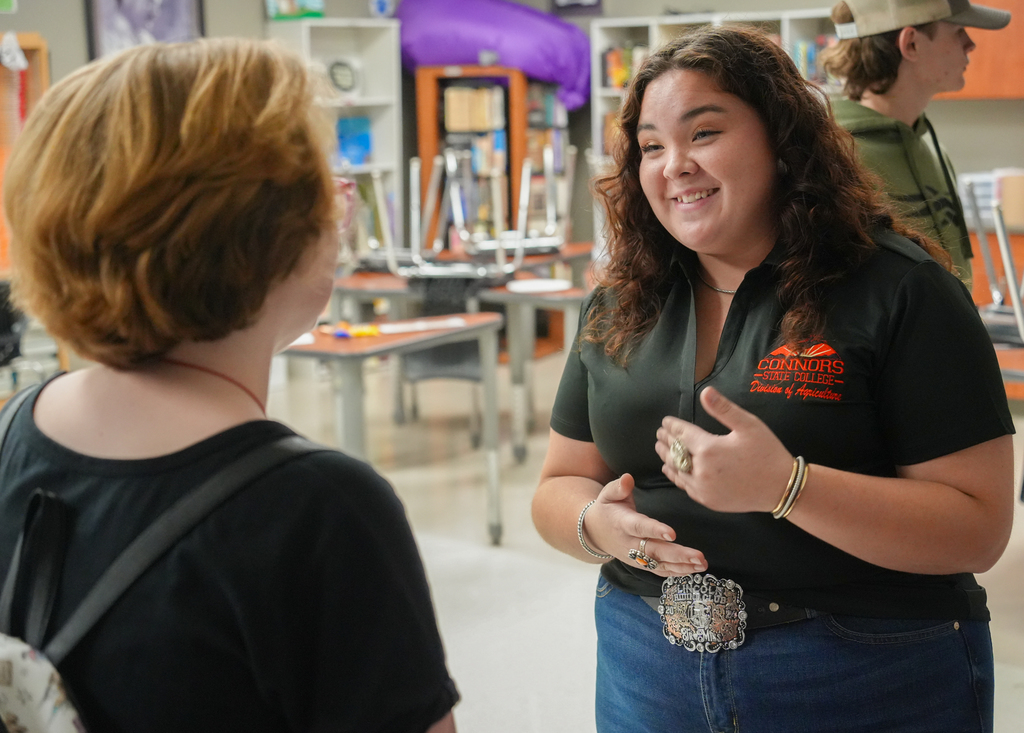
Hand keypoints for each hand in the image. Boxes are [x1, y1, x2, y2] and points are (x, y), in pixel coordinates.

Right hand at [585, 472, 706, 577]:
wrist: (595, 532)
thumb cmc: (607, 509)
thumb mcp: (607, 494)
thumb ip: (619, 487)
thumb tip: (628, 478)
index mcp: (623, 523)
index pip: (640, 527)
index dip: (655, 530)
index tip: (672, 534)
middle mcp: (630, 543)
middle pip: (654, 551)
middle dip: (678, 555)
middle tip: (698, 556)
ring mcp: (635, 557)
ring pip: (659, 564)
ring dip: (682, 566)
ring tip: (702, 564)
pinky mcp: (641, 564)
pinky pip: (659, 571)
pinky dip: (676, 572)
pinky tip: (693, 570)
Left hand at [655, 386, 793, 512]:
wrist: (781, 488)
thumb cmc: (767, 453)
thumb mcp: (749, 425)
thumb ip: (723, 409)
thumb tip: (705, 392)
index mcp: (709, 449)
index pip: (682, 434)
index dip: (672, 426)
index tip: (665, 421)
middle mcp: (701, 470)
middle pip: (675, 452)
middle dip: (666, 441)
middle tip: (659, 434)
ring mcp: (703, 488)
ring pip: (677, 470)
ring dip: (667, 458)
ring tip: (660, 449)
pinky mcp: (708, 500)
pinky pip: (685, 487)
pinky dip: (675, 476)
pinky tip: (670, 470)